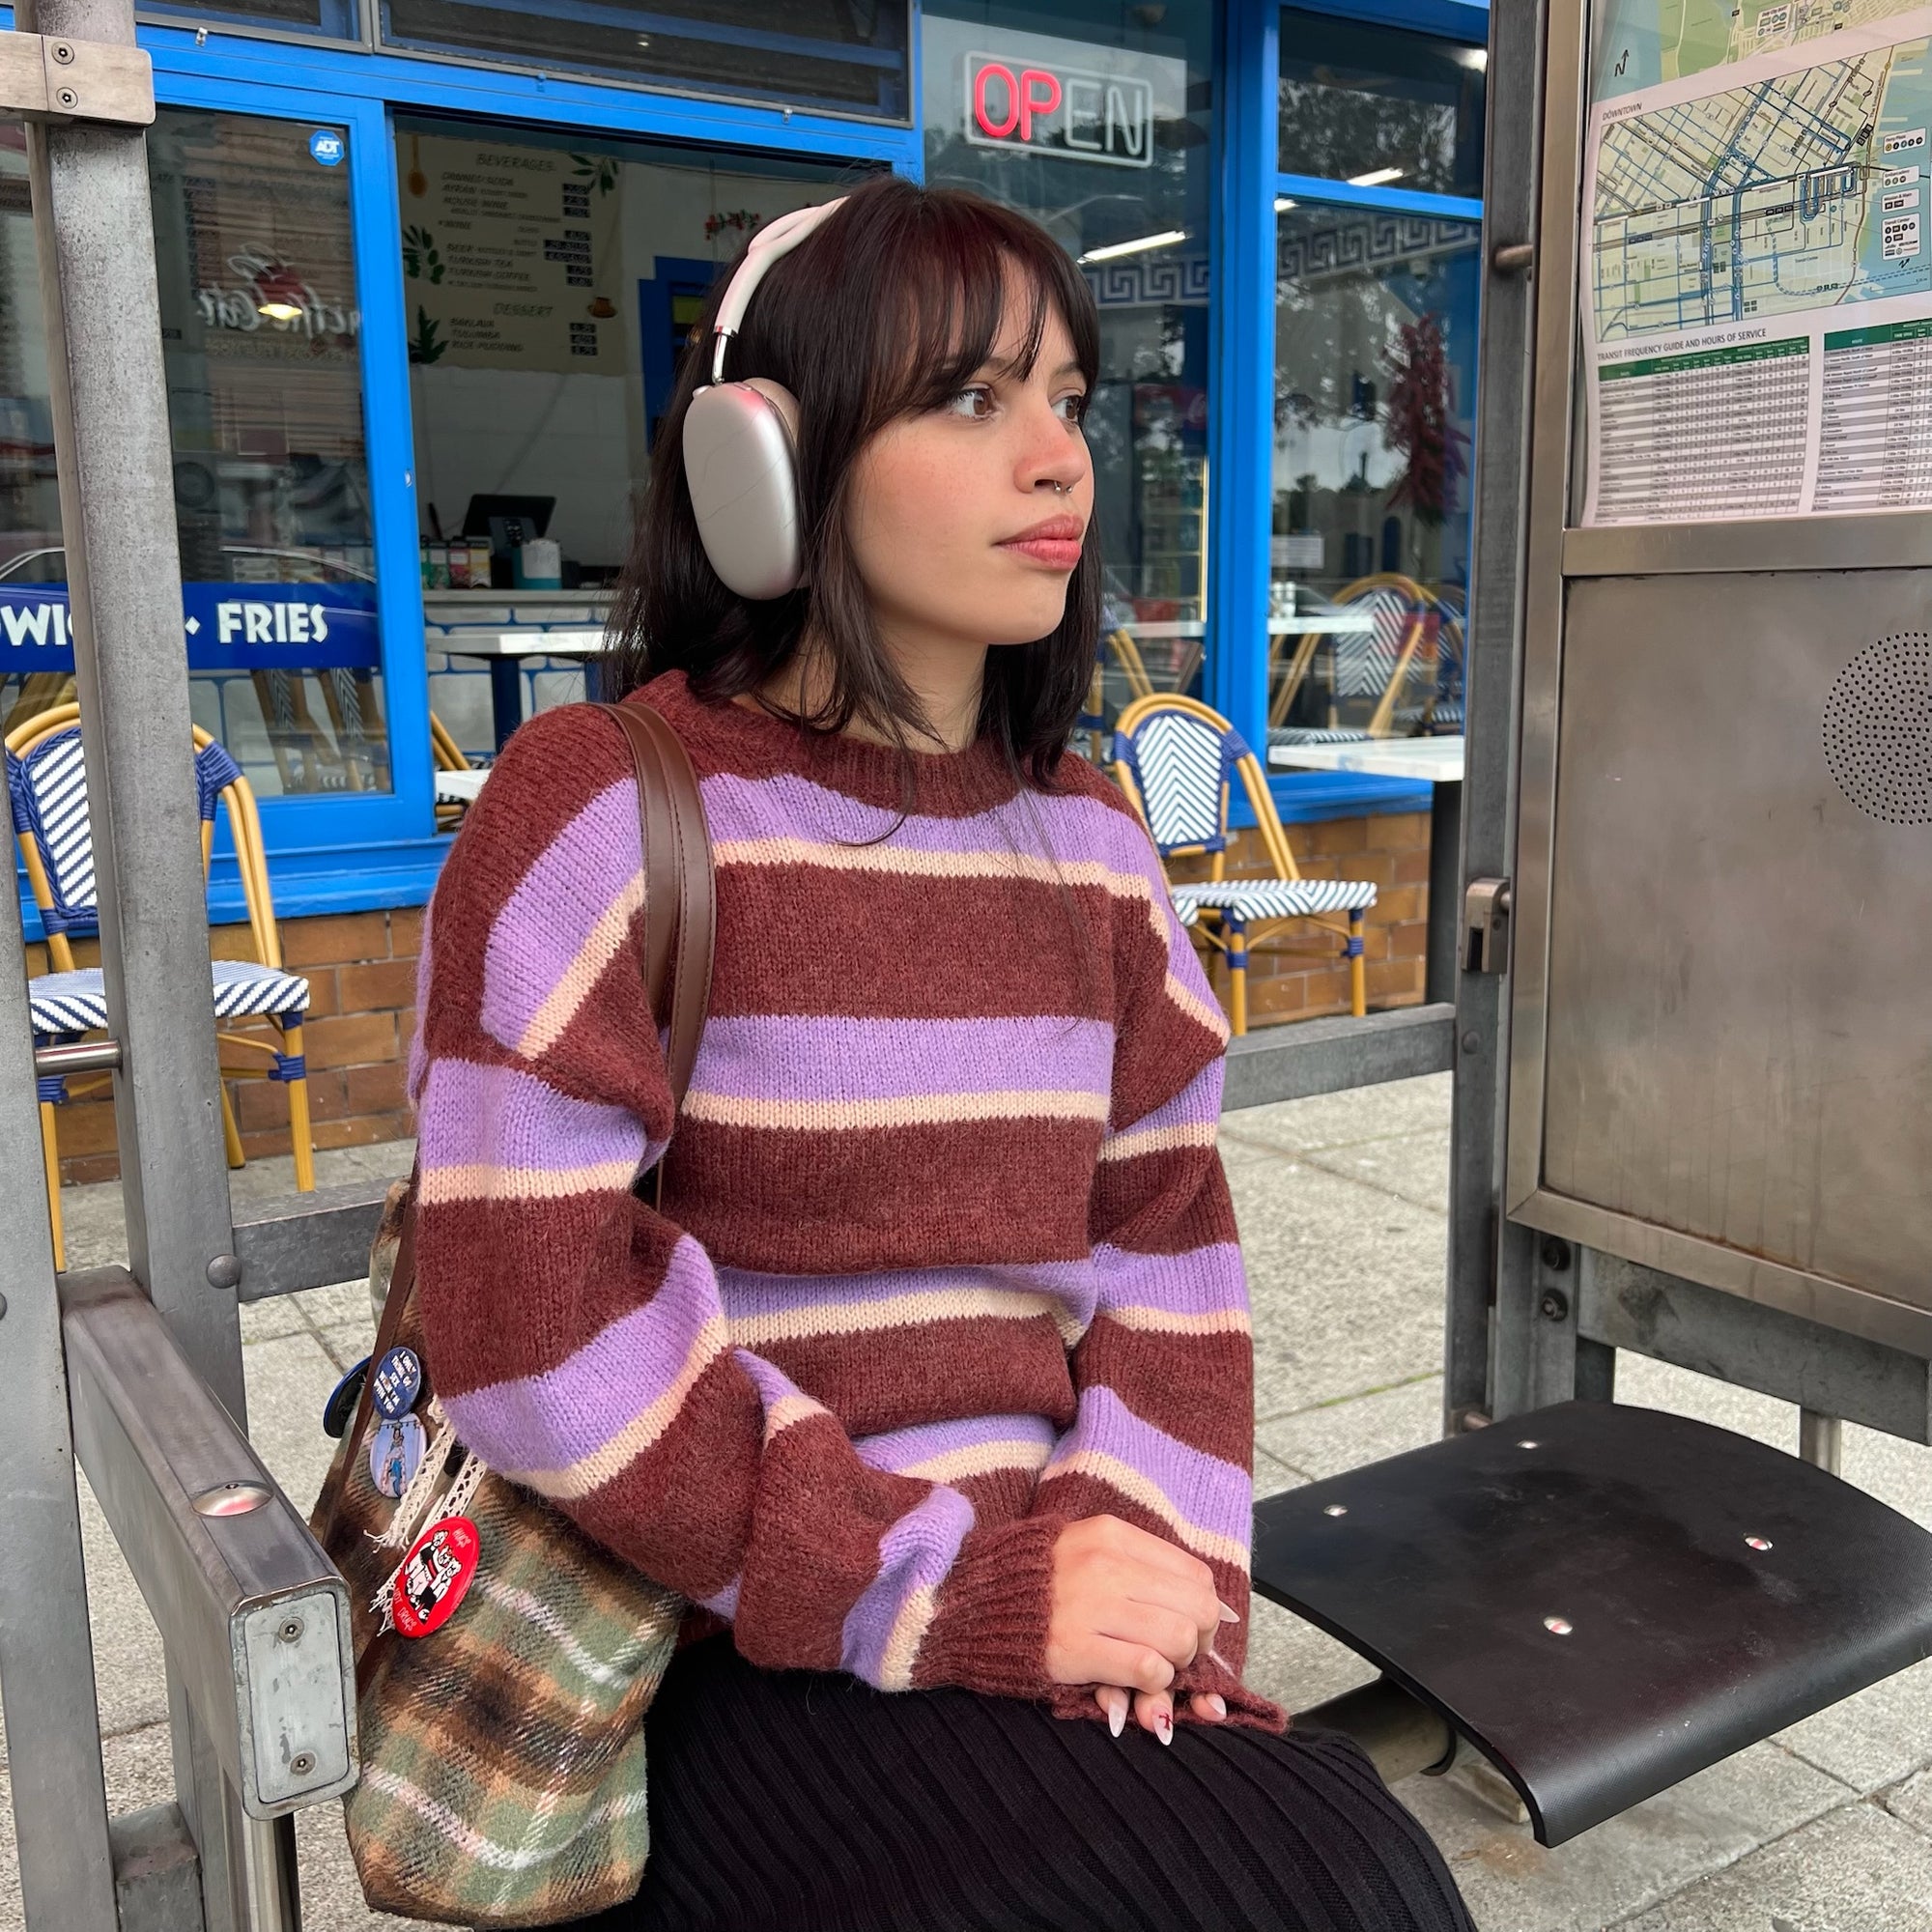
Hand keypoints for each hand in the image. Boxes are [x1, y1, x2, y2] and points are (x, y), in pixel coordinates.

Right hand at [1044, 1515, 1230, 1740]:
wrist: (966, 1599)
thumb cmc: (1035, 1580)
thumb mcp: (1087, 1549)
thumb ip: (1142, 1568)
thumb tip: (1214, 1609)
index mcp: (1112, 1535)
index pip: (1195, 1575)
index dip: (1204, 1610)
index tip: (1189, 1629)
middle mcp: (1106, 1565)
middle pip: (1196, 1608)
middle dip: (1198, 1643)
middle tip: (1175, 1656)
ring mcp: (1090, 1606)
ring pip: (1178, 1638)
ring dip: (1175, 1665)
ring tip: (1150, 1668)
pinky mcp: (1074, 1649)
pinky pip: (1147, 1668)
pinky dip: (1152, 1683)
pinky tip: (1131, 1683)